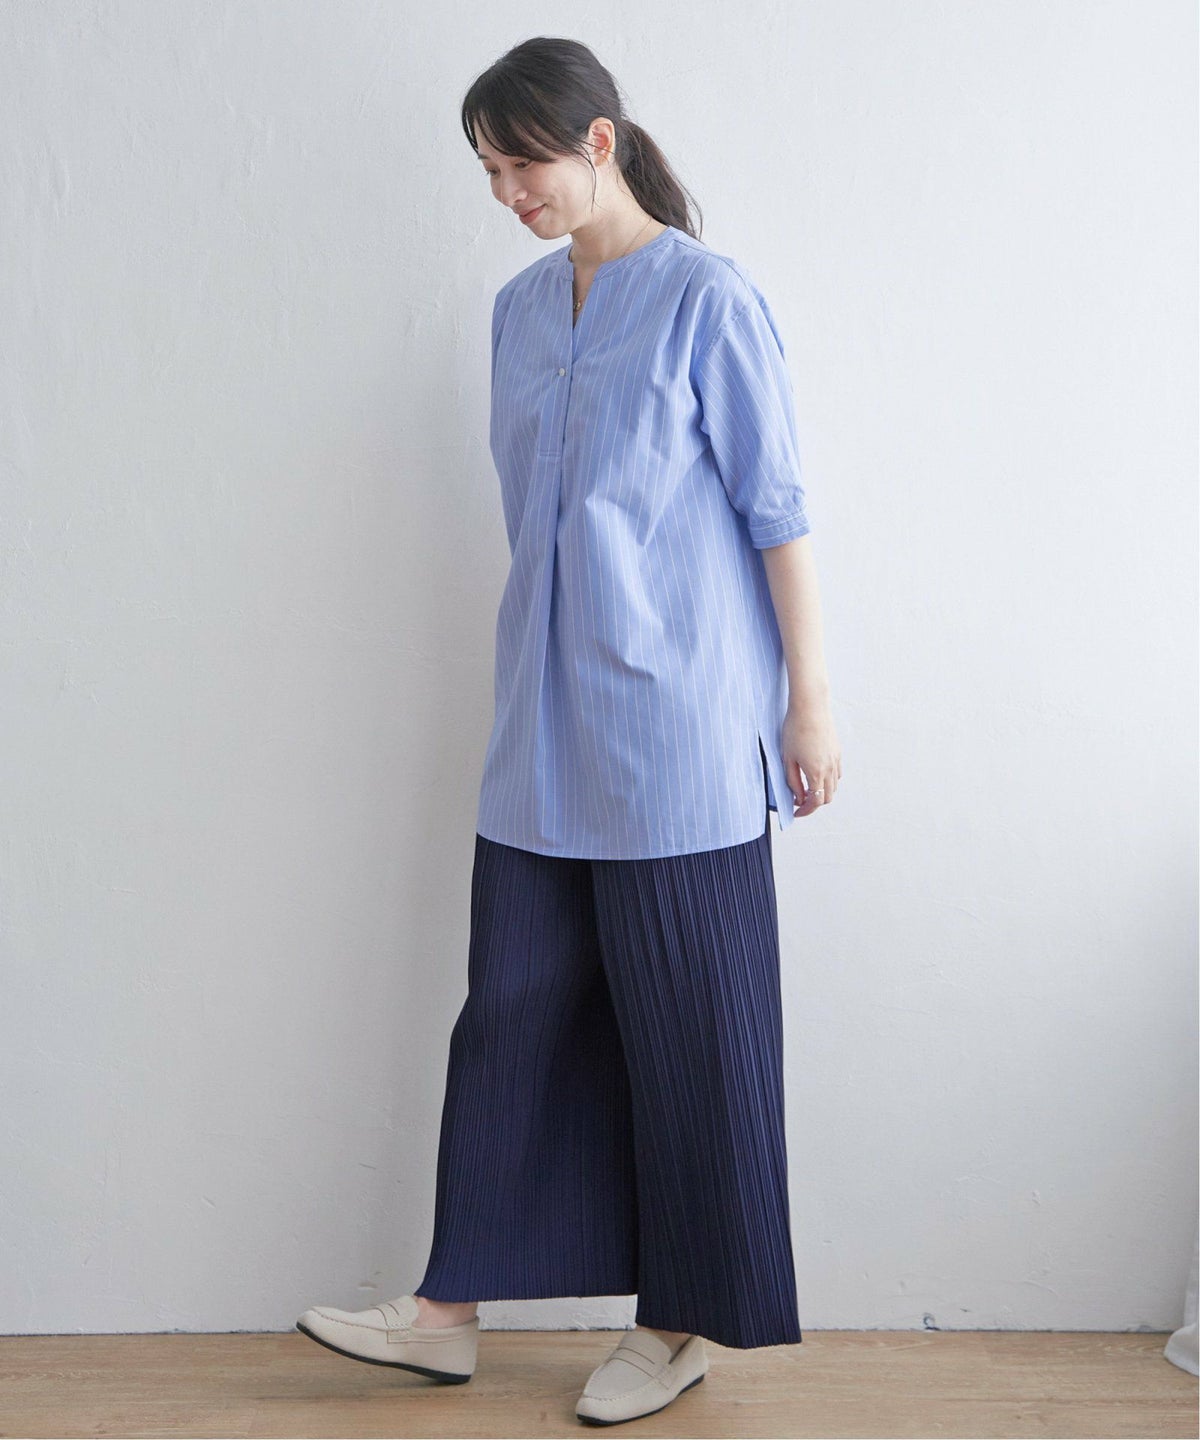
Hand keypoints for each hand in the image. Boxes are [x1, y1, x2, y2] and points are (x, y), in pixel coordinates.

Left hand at [782, 701, 840, 816]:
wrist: (810, 706)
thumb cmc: (795, 729)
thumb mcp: (788, 758)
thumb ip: (792, 781)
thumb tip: (798, 796)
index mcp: (816, 772)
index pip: (814, 802)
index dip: (805, 811)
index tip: (796, 812)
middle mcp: (829, 768)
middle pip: (827, 798)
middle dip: (814, 804)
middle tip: (799, 801)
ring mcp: (836, 759)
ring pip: (833, 786)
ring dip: (822, 792)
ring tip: (806, 787)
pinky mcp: (837, 751)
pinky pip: (836, 773)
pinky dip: (828, 780)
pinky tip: (816, 773)